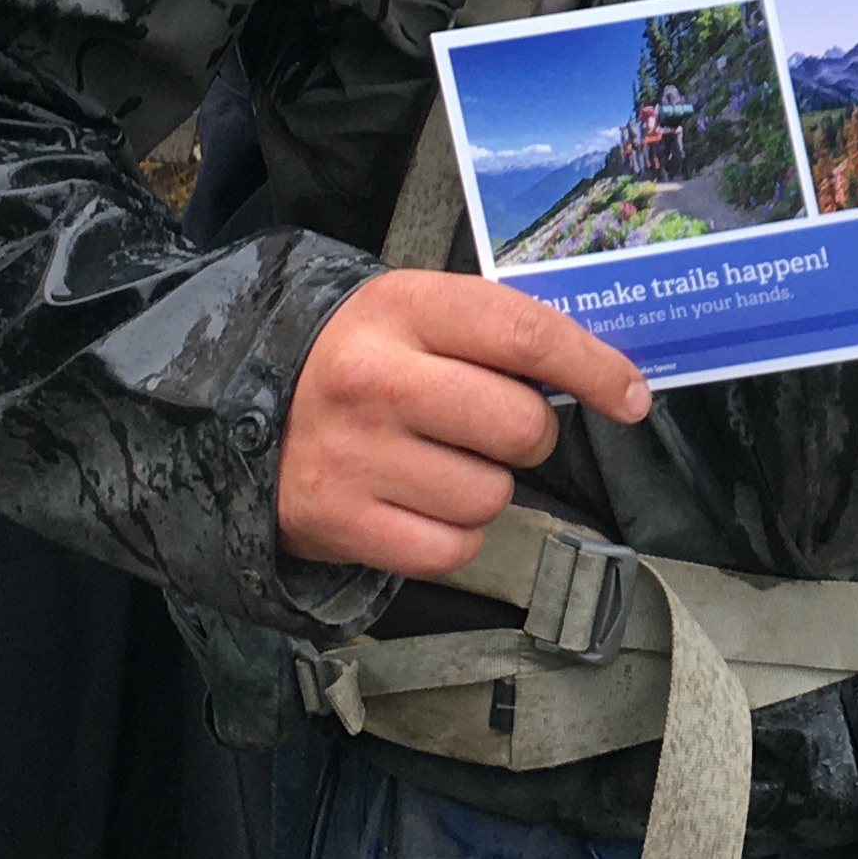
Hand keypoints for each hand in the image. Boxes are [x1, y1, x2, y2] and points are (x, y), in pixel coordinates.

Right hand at [278, 269, 652, 575]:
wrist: (227, 404)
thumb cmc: (348, 357)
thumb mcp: (409, 312)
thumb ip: (493, 333)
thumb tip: (600, 377)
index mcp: (403, 309)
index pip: (526, 333)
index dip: (594, 368)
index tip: (629, 396)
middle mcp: (376, 380)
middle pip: (519, 424)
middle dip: (530, 434)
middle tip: (498, 428)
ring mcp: (355, 455)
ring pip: (491, 495)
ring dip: (486, 488)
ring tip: (438, 463)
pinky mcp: (339, 521)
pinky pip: (451, 549)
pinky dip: (453, 537)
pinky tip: (420, 504)